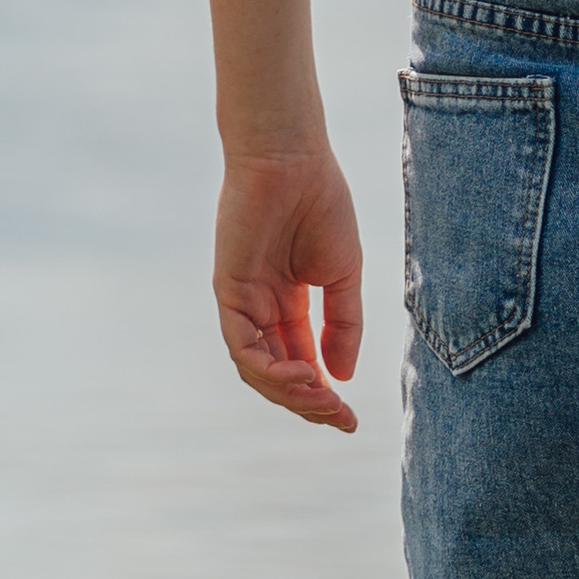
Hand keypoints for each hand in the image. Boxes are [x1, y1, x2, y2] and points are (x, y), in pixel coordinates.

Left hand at [214, 147, 362, 429]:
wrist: (293, 158)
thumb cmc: (321, 204)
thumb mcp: (343, 275)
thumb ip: (342, 325)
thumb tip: (342, 375)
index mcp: (288, 303)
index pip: (301, 361)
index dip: (324, 394)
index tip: (351, 420)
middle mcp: (260, 308)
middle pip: (278, 374)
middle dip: (309, 403)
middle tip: (341, 419)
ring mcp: (241, 302)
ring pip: (257, 370)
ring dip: (291, 393)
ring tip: (325, 400)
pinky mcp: (227, 292)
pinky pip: (242, 347)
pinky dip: (270, 369)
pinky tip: (304, 375)